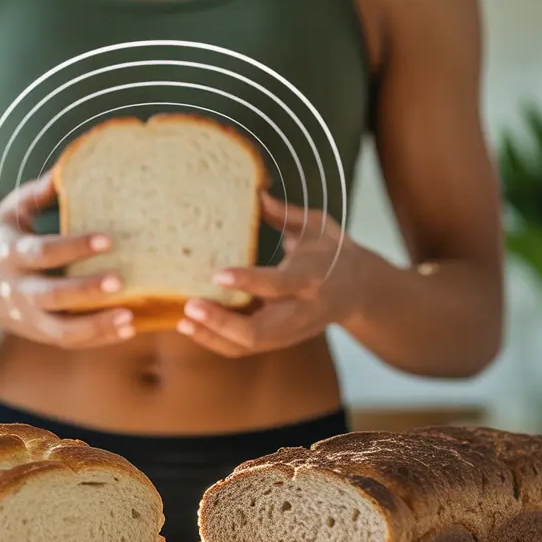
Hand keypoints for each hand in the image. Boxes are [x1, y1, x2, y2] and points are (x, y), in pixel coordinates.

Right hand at [0, 173, 136, 348]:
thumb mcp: (9, 212)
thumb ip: (36, 193)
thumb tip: (66, 169)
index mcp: (10, 254)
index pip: (43, 252)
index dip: (73, 247)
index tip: (106, 240)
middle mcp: (17, 289)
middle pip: (52, 296)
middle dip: (85, 290)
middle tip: (119, 281)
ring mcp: (28, 317)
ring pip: (61, 329)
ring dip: (96, 326)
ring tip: (130, 317)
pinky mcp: (39, 333)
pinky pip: (70, 341)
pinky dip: (99, 338)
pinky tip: (128, 327)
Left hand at [176, 193, 361, 357]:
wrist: (359, 291)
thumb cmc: (333, 252)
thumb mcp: (317, 226)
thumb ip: (285, 214)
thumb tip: (255, 193)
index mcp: (312, 278)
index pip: (279, 285)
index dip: (248, 282)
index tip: (218, 274)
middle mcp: (300, 311)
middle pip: (259, 331)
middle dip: (221, 322)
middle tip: (190, 306)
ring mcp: (289, 332)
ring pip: (248, 345)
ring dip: (212, 336)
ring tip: (182, 320)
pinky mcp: (278, 341)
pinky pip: (243, 349)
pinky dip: (215, 341)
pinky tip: (190, 327)